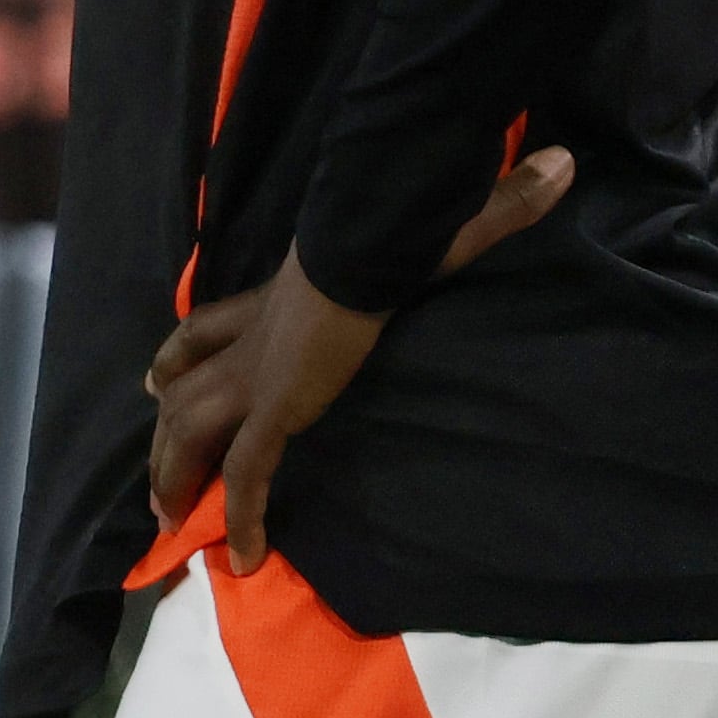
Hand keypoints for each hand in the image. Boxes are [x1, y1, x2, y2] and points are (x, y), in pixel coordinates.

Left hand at [144, 146, 569, 570]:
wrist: (365, 245)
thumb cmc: (388, 232)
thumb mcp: (432, 227)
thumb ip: (496, 203)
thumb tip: (560, 161)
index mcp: (273, 304)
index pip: (207, 328)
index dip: (179, 354)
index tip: (157, 378)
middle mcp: (251, 342)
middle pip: (184, 387)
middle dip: (165, 436)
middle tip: (158, 484)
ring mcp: (257, 377)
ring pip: (193, 431)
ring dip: (179, 477)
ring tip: (173, 525)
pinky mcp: (275, 408)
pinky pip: (247, 473)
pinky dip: (243, 516)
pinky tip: (247, 556)